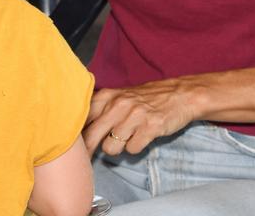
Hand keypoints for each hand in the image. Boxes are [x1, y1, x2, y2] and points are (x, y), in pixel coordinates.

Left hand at [82, 79, 198, 156]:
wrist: (180, 95)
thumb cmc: (146, 99)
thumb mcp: (119, 97)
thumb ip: (100, 109)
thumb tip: (77, 129)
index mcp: (107, 96)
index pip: (81, 119)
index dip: (75, 135)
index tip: (74, 145)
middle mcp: (118, 105)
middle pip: (91, 136)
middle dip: (88, 151)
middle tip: (88, 159)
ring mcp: (134, 116)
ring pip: (110, 147)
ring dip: (117, 149)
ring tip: (125, 140)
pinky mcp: (150, 127)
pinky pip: (132, 149)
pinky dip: (134, 148)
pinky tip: (140, 139)